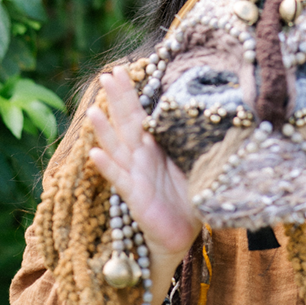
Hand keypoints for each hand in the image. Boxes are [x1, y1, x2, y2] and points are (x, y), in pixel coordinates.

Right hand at [86, 65, 201, 264]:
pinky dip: (107, 166)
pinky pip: (119, 179)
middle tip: (106, 75)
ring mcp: (135, 175)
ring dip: (105, 130)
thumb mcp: (196, 165)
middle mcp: (141, 157)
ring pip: (117, 148)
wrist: (183, 234)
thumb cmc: (188, 198)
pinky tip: (94, 154)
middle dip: (117, 100)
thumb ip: (194, 144)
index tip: (120, 69)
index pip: (139, 114)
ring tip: (93, 111)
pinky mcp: (135, 196)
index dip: (130, 93)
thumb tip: (213, 116)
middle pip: (125, 123)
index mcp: (155, 147)